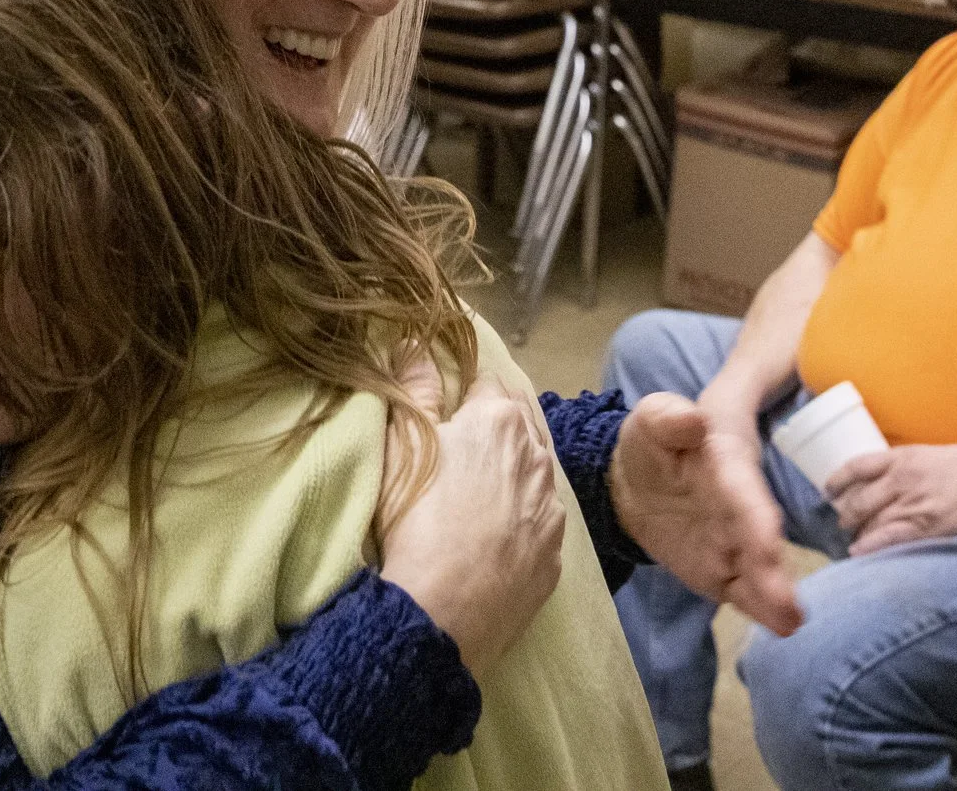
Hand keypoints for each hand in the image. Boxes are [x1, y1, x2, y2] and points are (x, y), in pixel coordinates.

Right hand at [377, 367, 563, 679]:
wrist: (440, 612)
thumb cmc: (414, 518)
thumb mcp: (402, 444)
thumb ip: (413, 387)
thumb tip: (414, 343)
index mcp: (499, 420)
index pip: (487, 383)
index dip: (463, 395)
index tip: (444, 413)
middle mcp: (537, 456)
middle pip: (519, 425)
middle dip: (495, 429)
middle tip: (459, 451)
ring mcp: (551, 510)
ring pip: (534, 474)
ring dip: (512, 474)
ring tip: (477, 496)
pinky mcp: (555, 557)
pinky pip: (540, 524)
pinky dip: (521, 522)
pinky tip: (495, 538)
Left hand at [611, 392, 802, 635]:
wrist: (644, 480)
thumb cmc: (657, 442)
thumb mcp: (654, 418)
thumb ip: (668, 417)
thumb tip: (693, 419)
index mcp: (726, 468)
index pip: (743, 494)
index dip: (755, 519)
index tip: (768, 542)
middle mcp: (739, 509)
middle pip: (756, 538)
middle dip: (770, 569)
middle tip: (788, 602)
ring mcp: (734, 543)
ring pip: (756, 571)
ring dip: (772, 595)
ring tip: (791, 620)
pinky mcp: (722, 570)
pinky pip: (742, 591)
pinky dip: (760, 609)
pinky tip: (782, 626)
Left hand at [829, 443, 956, 555]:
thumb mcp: (927, 455)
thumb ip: (903, 466)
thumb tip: (882, 480)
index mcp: (900, 458)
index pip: (855, 468)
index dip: (836, 481)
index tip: (828, 491)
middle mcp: (900, 480)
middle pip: (859, 500)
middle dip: (846, 515)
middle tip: (843, 522)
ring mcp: (912, 504)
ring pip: (870, 521)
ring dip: (856, 533)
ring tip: (853, 540)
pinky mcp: (926, 527)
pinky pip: (888, 539)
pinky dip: (869, 547)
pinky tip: (858, 552)